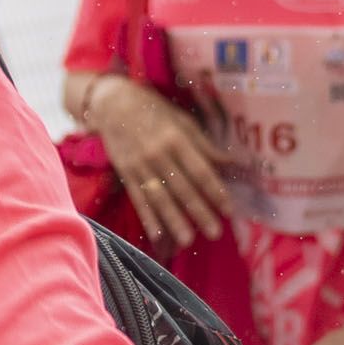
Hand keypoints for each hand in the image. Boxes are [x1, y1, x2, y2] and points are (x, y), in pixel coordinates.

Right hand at [84, 74, 233, 250]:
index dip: (215, 191)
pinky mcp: (125, 173)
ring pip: (160, 197)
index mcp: (176, 139)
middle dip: (199, 212)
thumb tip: (231, 163)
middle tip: (215, 233)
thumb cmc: (154, 110)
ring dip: (174, 220)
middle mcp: (158, 154)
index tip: (229, 210)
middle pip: (182, 188)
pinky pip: (138, 199)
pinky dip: (147, 217)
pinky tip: (157, 234)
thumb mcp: (182, 121)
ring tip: (188, 240)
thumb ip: (205, 145)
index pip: (200, 171)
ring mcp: (139, 165)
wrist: (112, 104)